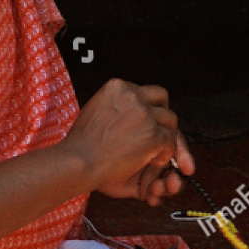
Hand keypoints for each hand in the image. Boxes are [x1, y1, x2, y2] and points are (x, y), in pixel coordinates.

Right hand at [62, 79, 194, 204]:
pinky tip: (154, 160)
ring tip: (154, 150)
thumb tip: (129, 109)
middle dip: (163, 117)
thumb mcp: (95, 110)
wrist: (77, 161)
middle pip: (162, 99)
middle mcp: (132, 96)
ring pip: (170, 120)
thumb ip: (116, 105)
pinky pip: (171, 141)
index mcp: (117, 87)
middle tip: (158, 133)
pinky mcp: (152, 135)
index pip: (145, 91)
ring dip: (165, 136)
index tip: (146, 122)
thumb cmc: (81, 144)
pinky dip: (167, 153)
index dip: (149, 107)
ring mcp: (144, 115)